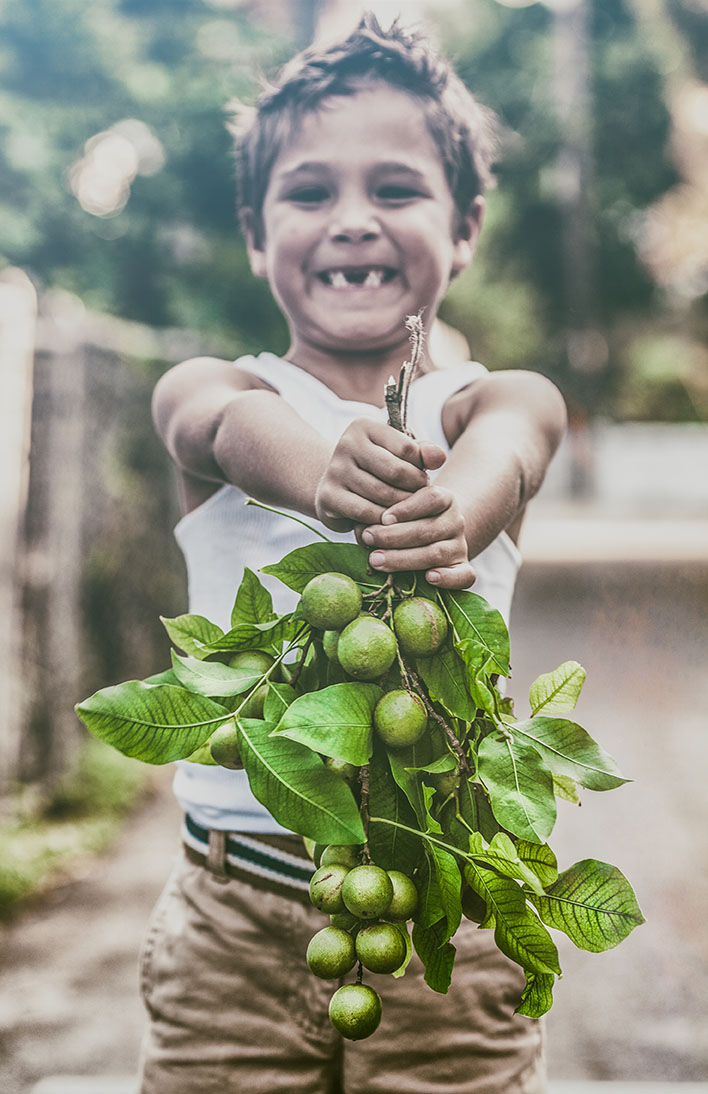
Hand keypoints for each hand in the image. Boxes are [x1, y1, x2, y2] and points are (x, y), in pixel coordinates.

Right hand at [314, 419, 445, 531]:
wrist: (338, 486)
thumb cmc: (377, 467)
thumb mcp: (399, 454)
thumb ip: (422, 452)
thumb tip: (440, 457)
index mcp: (364, 426)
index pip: (407, 448)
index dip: (421, 469)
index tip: (423, 479)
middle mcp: (346, 444)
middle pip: (396, 472)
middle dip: (414, 489)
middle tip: (419, 499)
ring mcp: (335, 470)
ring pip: (383, 494)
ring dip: (402, 507)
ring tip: (408, 509)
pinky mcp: (328, 496)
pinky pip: (366, 512)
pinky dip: (383, 520)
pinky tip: (390, 521)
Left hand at [359, 484, 476, 590]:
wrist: (434, 537)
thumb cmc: (405, 521)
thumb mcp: (397, 510)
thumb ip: (381, 514)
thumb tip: (363, 529)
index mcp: (444, 499)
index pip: (432, 498)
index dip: (408, 508)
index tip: (383, 517)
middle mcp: (455, 521)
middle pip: (428, 529)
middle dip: (394, 536)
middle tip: (368, 538)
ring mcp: (460, 546)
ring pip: (437, 553)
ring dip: (403, 558)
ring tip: (376, 561)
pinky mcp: (463, 568)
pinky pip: (464, 575)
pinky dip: (448, 578)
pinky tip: (429, 578)